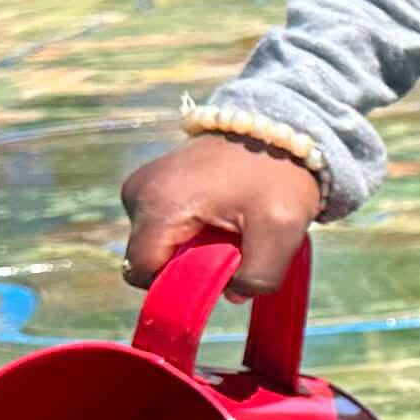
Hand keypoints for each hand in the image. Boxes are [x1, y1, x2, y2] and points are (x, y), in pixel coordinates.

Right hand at [120, 135, 319, 295]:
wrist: (277, 127)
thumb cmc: (277, 176)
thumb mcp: (281, 232)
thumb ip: (258, 276)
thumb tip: (230, 292)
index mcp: (158, 205)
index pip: (142, 272)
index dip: (176, 286)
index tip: (215, 275)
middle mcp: (137, 193)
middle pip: (150, 259)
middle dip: (189, 264)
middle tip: (231, 243)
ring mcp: (142, 184)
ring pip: (158, 243)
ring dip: (193, 246)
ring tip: (229, 224)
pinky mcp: (153, 181)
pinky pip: (164, 224)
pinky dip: (191, 228)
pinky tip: (220, 212)